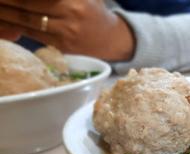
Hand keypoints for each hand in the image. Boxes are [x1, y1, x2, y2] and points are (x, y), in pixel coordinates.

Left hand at [0, 0, 134, 60]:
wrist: (113, 39)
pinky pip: (34, 36)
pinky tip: (6, 25)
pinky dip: (17, 29)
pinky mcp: (62, 46)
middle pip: (27, 4)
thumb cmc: (94, 12)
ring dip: (5, 15)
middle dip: (6, 2)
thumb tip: (25, 1)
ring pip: (27, 21)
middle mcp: (70, 12)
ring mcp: (66, 32)